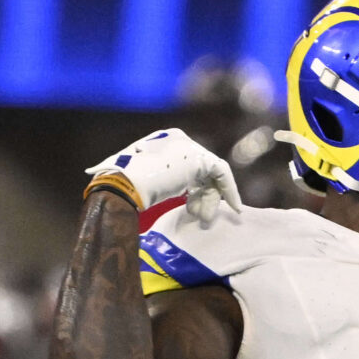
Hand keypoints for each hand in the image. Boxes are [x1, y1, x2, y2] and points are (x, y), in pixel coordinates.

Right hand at [84, 129, 239, 221]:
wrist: (125, 183)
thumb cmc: (124, 184)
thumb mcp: (141, 176)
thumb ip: (154, 177)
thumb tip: (139, 184)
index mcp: (164, 142)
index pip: (189, 166)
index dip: (195, 189)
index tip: (195, 209)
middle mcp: (179, 140)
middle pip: (202, 171)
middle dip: (204, 196)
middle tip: (200, 217)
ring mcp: (190, 147)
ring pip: (212, 176)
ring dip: (212, 199)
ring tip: (204, 219)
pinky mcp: (200, 158)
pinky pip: (223, 174)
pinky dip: (231, 191)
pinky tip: (234, 208)